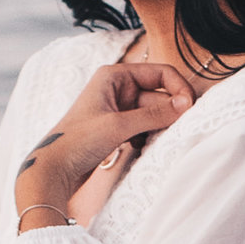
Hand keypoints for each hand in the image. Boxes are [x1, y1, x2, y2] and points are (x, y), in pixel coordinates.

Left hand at [14, 55, 192, 221]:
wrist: (53, 170)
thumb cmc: (79, 142)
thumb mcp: (120, 125)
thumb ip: (155, 114)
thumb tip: (187, 104)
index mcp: (115, 75)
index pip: (161, 73)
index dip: (178, 89)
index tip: (191, 109)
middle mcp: (117, 88)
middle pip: (159, 95)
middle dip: (168, 114)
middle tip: (175, 132)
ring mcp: (118, 109)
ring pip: (153, 114)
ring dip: (158, 128)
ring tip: (151, 142)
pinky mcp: (118, 129)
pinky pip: (145, 128)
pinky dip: (148, 138)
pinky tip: (139, 149)